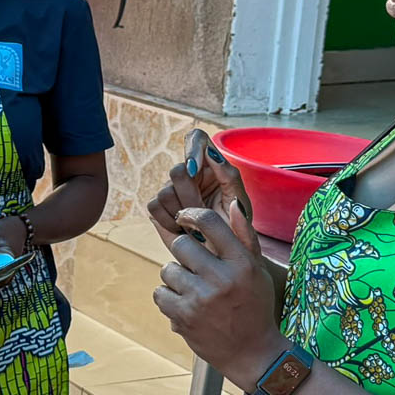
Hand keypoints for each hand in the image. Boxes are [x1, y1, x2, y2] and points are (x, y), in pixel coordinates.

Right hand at [147, 129, 255, 252]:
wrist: (223, 255)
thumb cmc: (236, 227)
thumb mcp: (240, 201)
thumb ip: (229, 175)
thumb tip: (211, 152)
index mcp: (210, 166)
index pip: (196, 139)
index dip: (192, 148)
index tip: (195, 167)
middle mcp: (188, 175)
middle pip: (177, 170)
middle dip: (190, 195)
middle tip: (203, 211)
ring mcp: (171, 191)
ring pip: (164, 192)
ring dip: (182, 213)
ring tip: (196, 226)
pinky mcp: (158, 208)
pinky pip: (154, 207)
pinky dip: (169, 222)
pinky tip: (182, 231)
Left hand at [153, 204, 283, 390]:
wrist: (253, 353)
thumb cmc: (254, 307)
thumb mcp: (257, 271)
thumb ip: (244, 237)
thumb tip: (230, 204)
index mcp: (241, 263)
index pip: (208, 222)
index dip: (190, 215)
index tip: (184, 218)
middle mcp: (221, 279)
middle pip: (180, 244)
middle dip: (183, 254)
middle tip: (194, 268)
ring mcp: (201, 299)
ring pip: (167, 270)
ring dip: (175, 279)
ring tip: (194, 292)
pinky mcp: (183, 317)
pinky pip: (160, 293)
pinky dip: (168, 299)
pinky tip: (185, 306)